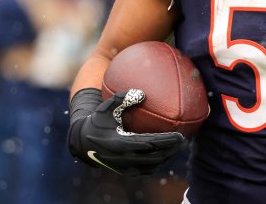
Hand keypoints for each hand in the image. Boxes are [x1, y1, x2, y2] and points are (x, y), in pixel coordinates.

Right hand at [68, 88, 184, 175]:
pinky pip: (146, 169)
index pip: (150, 143)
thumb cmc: (98, 121)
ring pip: (152, 166)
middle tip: (183, 141)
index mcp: (120, 143)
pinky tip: (166, 153)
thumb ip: (123, 98)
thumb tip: (142, 93)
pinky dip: (157, 163)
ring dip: (166, 157)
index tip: (180, 136)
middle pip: (155, 157)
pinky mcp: (125, 171)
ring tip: (178, 147)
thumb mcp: (107, 107)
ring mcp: (124, 167)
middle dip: (171, 150)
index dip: (166, 141)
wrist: (82, 143)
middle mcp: (123, 158)